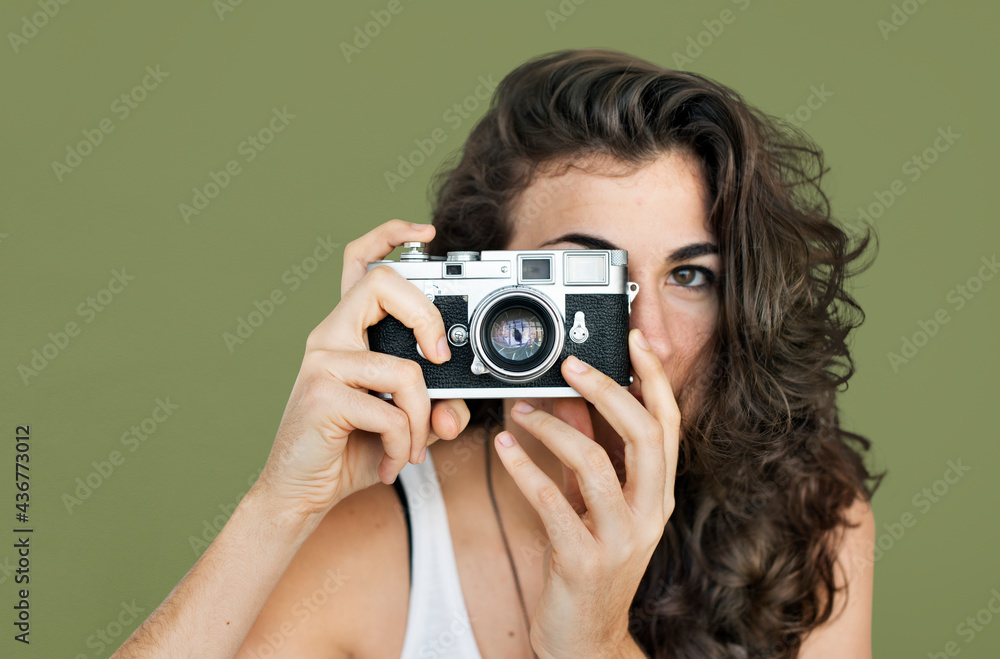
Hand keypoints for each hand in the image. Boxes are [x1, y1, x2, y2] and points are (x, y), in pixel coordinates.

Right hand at [253, 220, 470, 531]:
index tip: (424, 232)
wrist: (300, 493)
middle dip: (428, 318)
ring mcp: (323, 362)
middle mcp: (330, 336)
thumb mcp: (403, 425)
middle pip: (383, 285)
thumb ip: (434, 409)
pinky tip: (389, 461)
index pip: (359, 263)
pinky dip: (402, 443)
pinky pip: (391, 411)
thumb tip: (457, 412)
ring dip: (421, 419)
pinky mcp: (322, 395)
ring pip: (406, 368)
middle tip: (439, 359)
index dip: (389, 236)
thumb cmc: (348, 450)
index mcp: (347, 331)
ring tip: (410, 448)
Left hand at [494, 329, 677, 657]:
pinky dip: (524, 467)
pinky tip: (503, 447)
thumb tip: (569, 402)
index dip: (655, 379)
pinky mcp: (583, 559)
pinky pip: (551, 501)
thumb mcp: (595, 506)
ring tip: (520, 411)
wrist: (585, 639)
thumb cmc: (591, 567)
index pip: (669, 424)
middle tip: (571, 364)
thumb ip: (587, 455)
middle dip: (608, 389)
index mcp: (658, 495)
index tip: (634, 341)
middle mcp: (649, 513)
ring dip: (552, 427)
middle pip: (644, 434)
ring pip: (596, 462)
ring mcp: (621, 538)